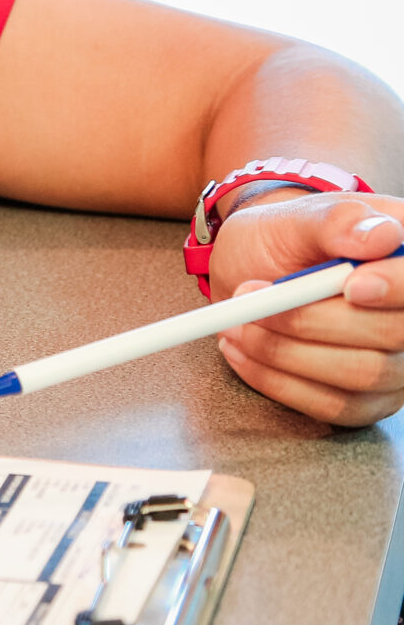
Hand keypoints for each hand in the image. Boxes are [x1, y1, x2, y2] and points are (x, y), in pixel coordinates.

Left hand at [207, 192, 403, 425]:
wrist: (252, 268)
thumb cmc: (283, 239)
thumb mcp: (298, 217)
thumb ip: (337, 221)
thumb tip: (380, 236)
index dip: (396, 287)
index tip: (351, 286)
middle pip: (393, 334)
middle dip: (312, 320)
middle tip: (251, 298)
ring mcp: (396, 363)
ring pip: (361, 375)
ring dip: (285, 353)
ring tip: (236, 325)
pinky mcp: (366, 398)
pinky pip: (335, 407)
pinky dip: (278, 382)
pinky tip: (243, 352)